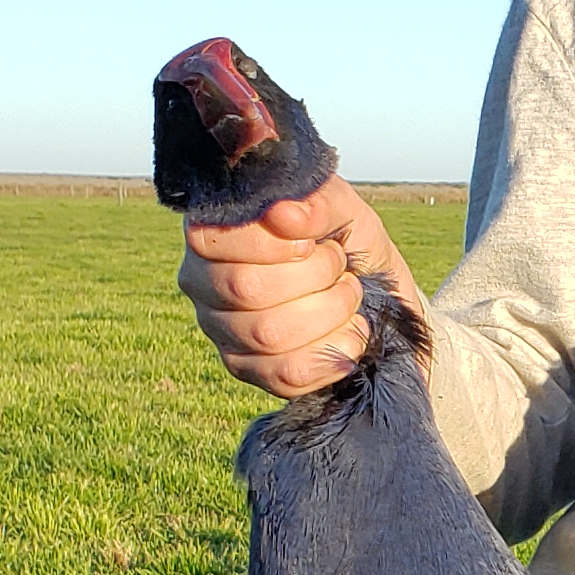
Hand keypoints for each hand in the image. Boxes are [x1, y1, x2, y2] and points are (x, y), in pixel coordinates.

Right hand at [177, 177, 428, 395]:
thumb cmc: (344, 240)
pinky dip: (332, 351)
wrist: (373, 293)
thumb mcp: (342, 208)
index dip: (275, 243)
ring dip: (329, 312)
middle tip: (340, 265)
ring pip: (269, 334)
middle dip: (313, 275)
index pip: (215, 240)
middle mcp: (201, 282)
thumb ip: (317, 201)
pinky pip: (286, 373)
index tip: (312, 241)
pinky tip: (349, 331)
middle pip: (246, 288)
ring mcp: (220, 331)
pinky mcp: (248, 370)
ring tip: (348, 295)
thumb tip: (284, 213)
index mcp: (210, 232)